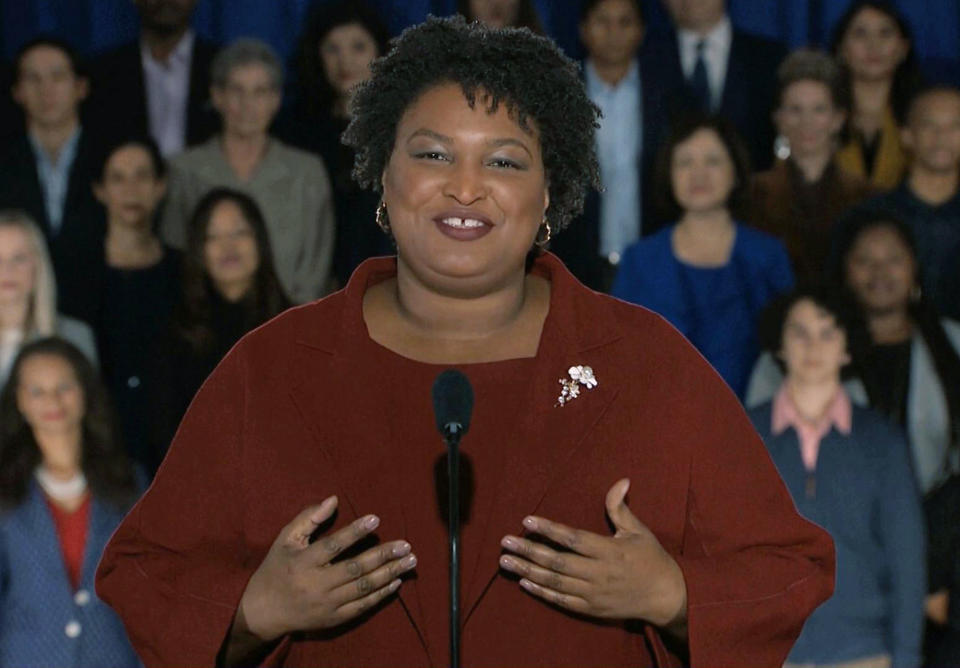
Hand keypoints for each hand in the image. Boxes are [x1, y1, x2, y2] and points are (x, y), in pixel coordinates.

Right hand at [238, 496, 417, 641]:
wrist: (263, 611)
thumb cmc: (277, 568)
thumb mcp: (286, 539)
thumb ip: (309, 518)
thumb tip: (334, 499)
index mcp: (303, 561)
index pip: (333, 545)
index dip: (355, 532)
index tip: (376, 518)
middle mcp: (316, 584)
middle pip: (355, 569)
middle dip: (383, 555)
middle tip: (406, 545)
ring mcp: (327, 604)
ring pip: (363, 588)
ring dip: (389, 573)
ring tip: (410, 561)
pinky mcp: (333, 619)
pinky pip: (361, 606)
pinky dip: (381, 595)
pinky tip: (396, 582)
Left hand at [499, 479, 686, 631]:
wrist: (666, 597)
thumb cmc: (651, 559)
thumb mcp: (638, 531)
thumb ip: (620, 508)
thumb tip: (621, 480)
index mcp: (609, 550)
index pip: (572, 538)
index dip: (549, 529)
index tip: (527, 520)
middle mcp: (598, 573)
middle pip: (557, 561)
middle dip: (528, 550)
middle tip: (504, 542)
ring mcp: (593, 593)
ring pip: (555, 581)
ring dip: (528, 570)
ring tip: (505, 561)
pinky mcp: (591, 608)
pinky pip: (562, 600)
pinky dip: (542, 591)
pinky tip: (524, 582)